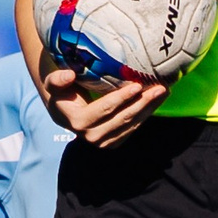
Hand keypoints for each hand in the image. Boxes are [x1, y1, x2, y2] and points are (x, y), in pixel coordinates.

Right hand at [40, 59, 167, 149]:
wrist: (65, 113)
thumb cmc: (62, 93)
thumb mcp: (54, 84)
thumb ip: (58, 79)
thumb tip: (69, 74)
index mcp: (78, 122)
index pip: (105, 109)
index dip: (122, 98)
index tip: (137, 85)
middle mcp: (92, 136)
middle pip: (123, 118)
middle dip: (143, 103)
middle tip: (160, 88)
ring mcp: (105, 143)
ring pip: (132, 125)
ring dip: (150, 108)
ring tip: (164, 91)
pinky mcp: (114, 143)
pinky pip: (134, 128)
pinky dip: (147, 114)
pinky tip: (157, 100)